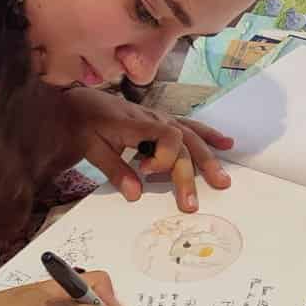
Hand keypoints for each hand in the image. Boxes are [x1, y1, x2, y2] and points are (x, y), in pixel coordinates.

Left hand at [64, 87, 232, 211]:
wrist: (79, 103)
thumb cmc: (84, 124)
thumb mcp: (91, 148)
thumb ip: (115, 169)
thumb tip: (135, 194)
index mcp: (136, 123)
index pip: (166, 136)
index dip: (164, 158)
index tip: (147, 172)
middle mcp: (154, 119)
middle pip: (183, 144)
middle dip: (189, 174)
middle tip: (191, 203)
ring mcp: (162, 118)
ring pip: (191, 137)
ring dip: (208, 159)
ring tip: (221, 180)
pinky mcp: (164, 121)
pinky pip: (191, 127)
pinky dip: (209, 135)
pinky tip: (226, 143)